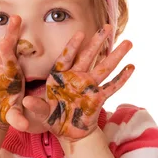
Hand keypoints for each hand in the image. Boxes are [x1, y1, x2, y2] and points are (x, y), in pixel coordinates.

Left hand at [24, 25, 134, 141]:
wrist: (67, 131)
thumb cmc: (53, 118)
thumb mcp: (43, 113)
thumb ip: (37, 107)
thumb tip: (27, 101)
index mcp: (60, 78)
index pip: (66, 58)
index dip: (73, 46)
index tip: (80, 33)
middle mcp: (76, 78)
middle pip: (88, 57)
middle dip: (97, 42)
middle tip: (107, 27)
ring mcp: (88, 87)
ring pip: (104, 68)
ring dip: (115, 56)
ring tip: (128, 42)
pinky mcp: (98, 98)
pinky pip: (111, 87)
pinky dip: (121, 78)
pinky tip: (131, 67)